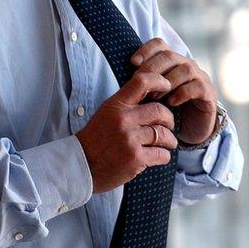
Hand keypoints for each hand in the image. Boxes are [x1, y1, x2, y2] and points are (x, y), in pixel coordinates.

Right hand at [76, 71, 178, 193]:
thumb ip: (126, 105)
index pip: (142, 82)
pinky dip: (164, 155)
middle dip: (169, 119)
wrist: (79, 166)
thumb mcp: (105, 114)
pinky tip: (160, 156)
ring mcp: (130, 140)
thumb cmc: (94, 140)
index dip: (159, 81)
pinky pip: (162, 154)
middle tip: (169, 125)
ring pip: (164, 134)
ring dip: (170, 140)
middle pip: (160, 111)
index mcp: (116, 106)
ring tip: (168, 142)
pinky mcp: (135, 159)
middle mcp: (124, 120)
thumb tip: (150, 97)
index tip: (167, 86)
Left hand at [130, 38, 218, 145]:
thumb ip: (142, 84)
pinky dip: (182, 92)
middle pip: (169, 55)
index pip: (160, 44)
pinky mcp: (209, 93)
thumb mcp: (152, 95)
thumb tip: (124, 78)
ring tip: (155, 96)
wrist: (189, 131)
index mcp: (172, 61)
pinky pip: (197, 86)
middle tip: (141, 83)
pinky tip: (171, 102)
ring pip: (185, 69)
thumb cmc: (167, 111)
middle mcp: (187, 65)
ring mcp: (200, 77)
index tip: (133, 62)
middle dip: (152, 68)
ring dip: (168, 81)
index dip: (146, 50)